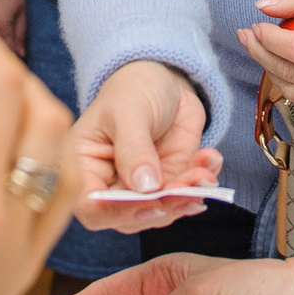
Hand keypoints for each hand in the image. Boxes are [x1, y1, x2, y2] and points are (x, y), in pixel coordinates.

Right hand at [70, 60, 223, 232]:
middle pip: (128, 216)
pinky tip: (210, 161)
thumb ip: (134, 148)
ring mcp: (139, 188)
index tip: (151, 202)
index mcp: (83, 166)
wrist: (163, 78)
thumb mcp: (129, 110)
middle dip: (163, 206)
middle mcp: (107, 184)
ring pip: (160, 212)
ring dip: (186, 196)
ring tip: (204, 172)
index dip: (118, 212)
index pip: (91, 206)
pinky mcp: (167, 183)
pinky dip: (200, 184)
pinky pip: (183, 197)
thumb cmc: (133, 87)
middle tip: (189, 187)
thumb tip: (145, 188)